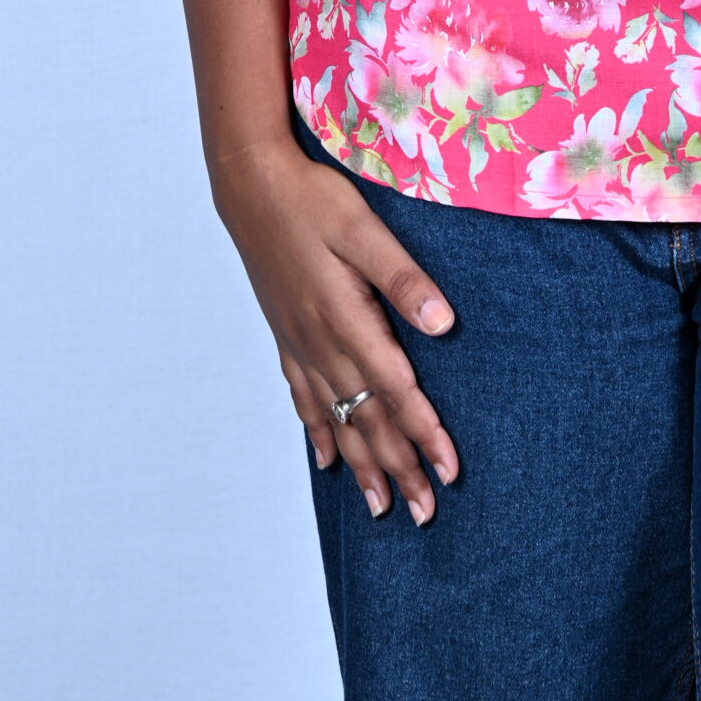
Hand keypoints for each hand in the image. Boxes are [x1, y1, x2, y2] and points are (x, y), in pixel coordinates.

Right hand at [211, 135, 460, 525]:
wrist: (250, 185)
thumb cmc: (312, 199)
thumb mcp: (363, 227)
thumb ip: (401, 276)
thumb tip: (442, 323)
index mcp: (346, 318)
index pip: (396, 390)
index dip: (424, 432)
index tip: (450, 471)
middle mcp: (321, 342)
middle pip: (367, 419)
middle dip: (398, 467)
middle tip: (426, 514)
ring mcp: (299, 342)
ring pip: (335, 418)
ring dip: (362, 464)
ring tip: (381, 507)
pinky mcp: (285, 334)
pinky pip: (303, 397)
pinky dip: (317, 432)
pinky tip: (327, 459)